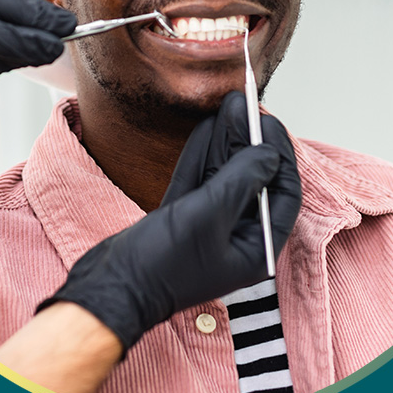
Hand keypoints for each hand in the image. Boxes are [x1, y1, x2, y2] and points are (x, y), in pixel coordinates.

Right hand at [37, 92, 301, 351]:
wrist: (111, 286)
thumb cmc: (163, 263)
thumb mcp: (209, 214)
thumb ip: (241, 179)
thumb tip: (269, 154)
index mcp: (256, 247)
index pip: (282, 193)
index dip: (279, 155)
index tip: (270, 123)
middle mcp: (237, 236)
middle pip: (253, 179)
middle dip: (250, 141)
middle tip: (247, 106)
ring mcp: (209, 226)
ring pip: (224, 175)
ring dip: (227, 140)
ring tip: (231, 105)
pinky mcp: (183, 217)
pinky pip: (200, 179)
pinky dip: (203, 153)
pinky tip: (208, 125)